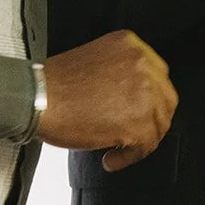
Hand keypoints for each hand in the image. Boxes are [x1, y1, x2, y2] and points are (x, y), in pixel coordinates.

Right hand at [38, 30, 178, 171]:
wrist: (39, 98)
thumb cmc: (56, 83)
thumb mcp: (98, 59)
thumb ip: (122, 71)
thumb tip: (133, 97)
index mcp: (132, 46)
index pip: (158, 74)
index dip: (150, 97)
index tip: (140, 110)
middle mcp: (143, 65)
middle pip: (165, 98)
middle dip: (151, 119)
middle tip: (134, 134)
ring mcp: (145, 92)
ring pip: (158, 124)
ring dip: (140, 141)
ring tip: (116, 149)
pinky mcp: (139, 121)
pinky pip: (146, 145)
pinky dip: (130, 156)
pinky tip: (111, 158)